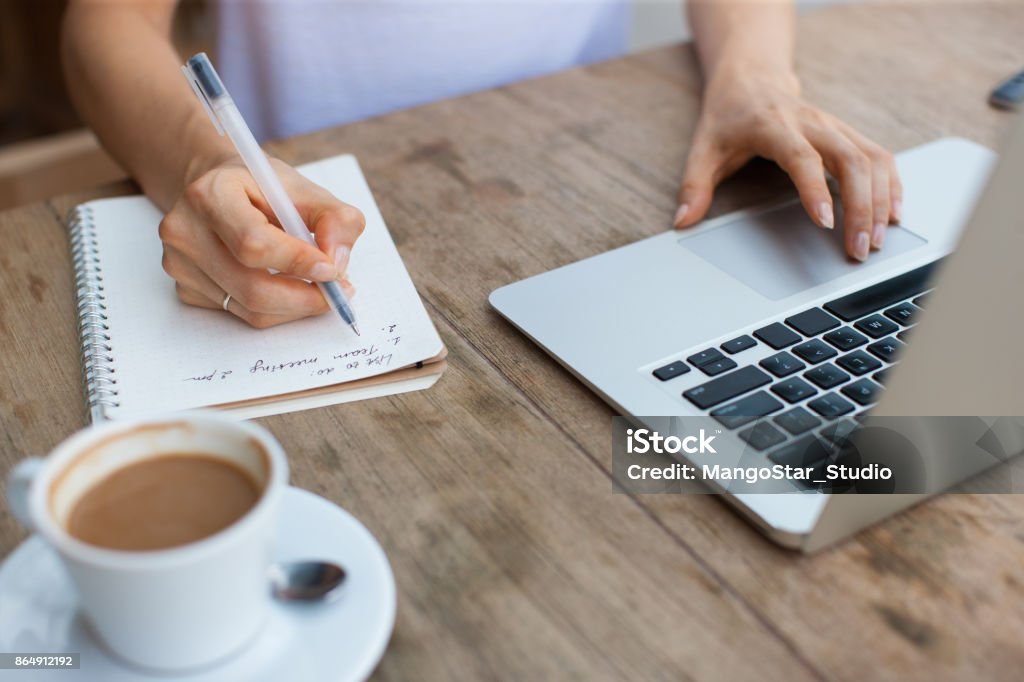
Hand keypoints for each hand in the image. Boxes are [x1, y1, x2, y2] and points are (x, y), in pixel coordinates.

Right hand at [159, 158, 363, 327]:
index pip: (254, 243)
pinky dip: (276, 309)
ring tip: (319, 287)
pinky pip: (241, 314)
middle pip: (252, 287)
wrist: (221, 191)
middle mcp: (185, 230)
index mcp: (211, 194)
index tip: (332, 270)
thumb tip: (337, 262)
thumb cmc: (264, 190)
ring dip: (295, 306)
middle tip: (337, 293)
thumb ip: (336, 219)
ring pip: (250, 309)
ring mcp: (180, 264)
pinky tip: (287, 286)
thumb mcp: (306, 190)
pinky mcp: (187, 288)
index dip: (298, 262)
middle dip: (304, 298)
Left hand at [674, 64, 901, 261]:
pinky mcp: (848, 133)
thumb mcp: (702, 149)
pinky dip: (891, 185)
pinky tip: (893, 213)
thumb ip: (693, 186)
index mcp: (774, 126)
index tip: (826, 222)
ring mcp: (834, 126)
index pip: (802, 157)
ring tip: (877, 239)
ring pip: (871, 159)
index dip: (815, 188)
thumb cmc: (728, 118)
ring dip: (880, 201)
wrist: (751, 79)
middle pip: (850, 159)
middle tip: (858, 248)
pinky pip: (880, 156)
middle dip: (860, 206)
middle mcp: (812, 123)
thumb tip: (681, 221)